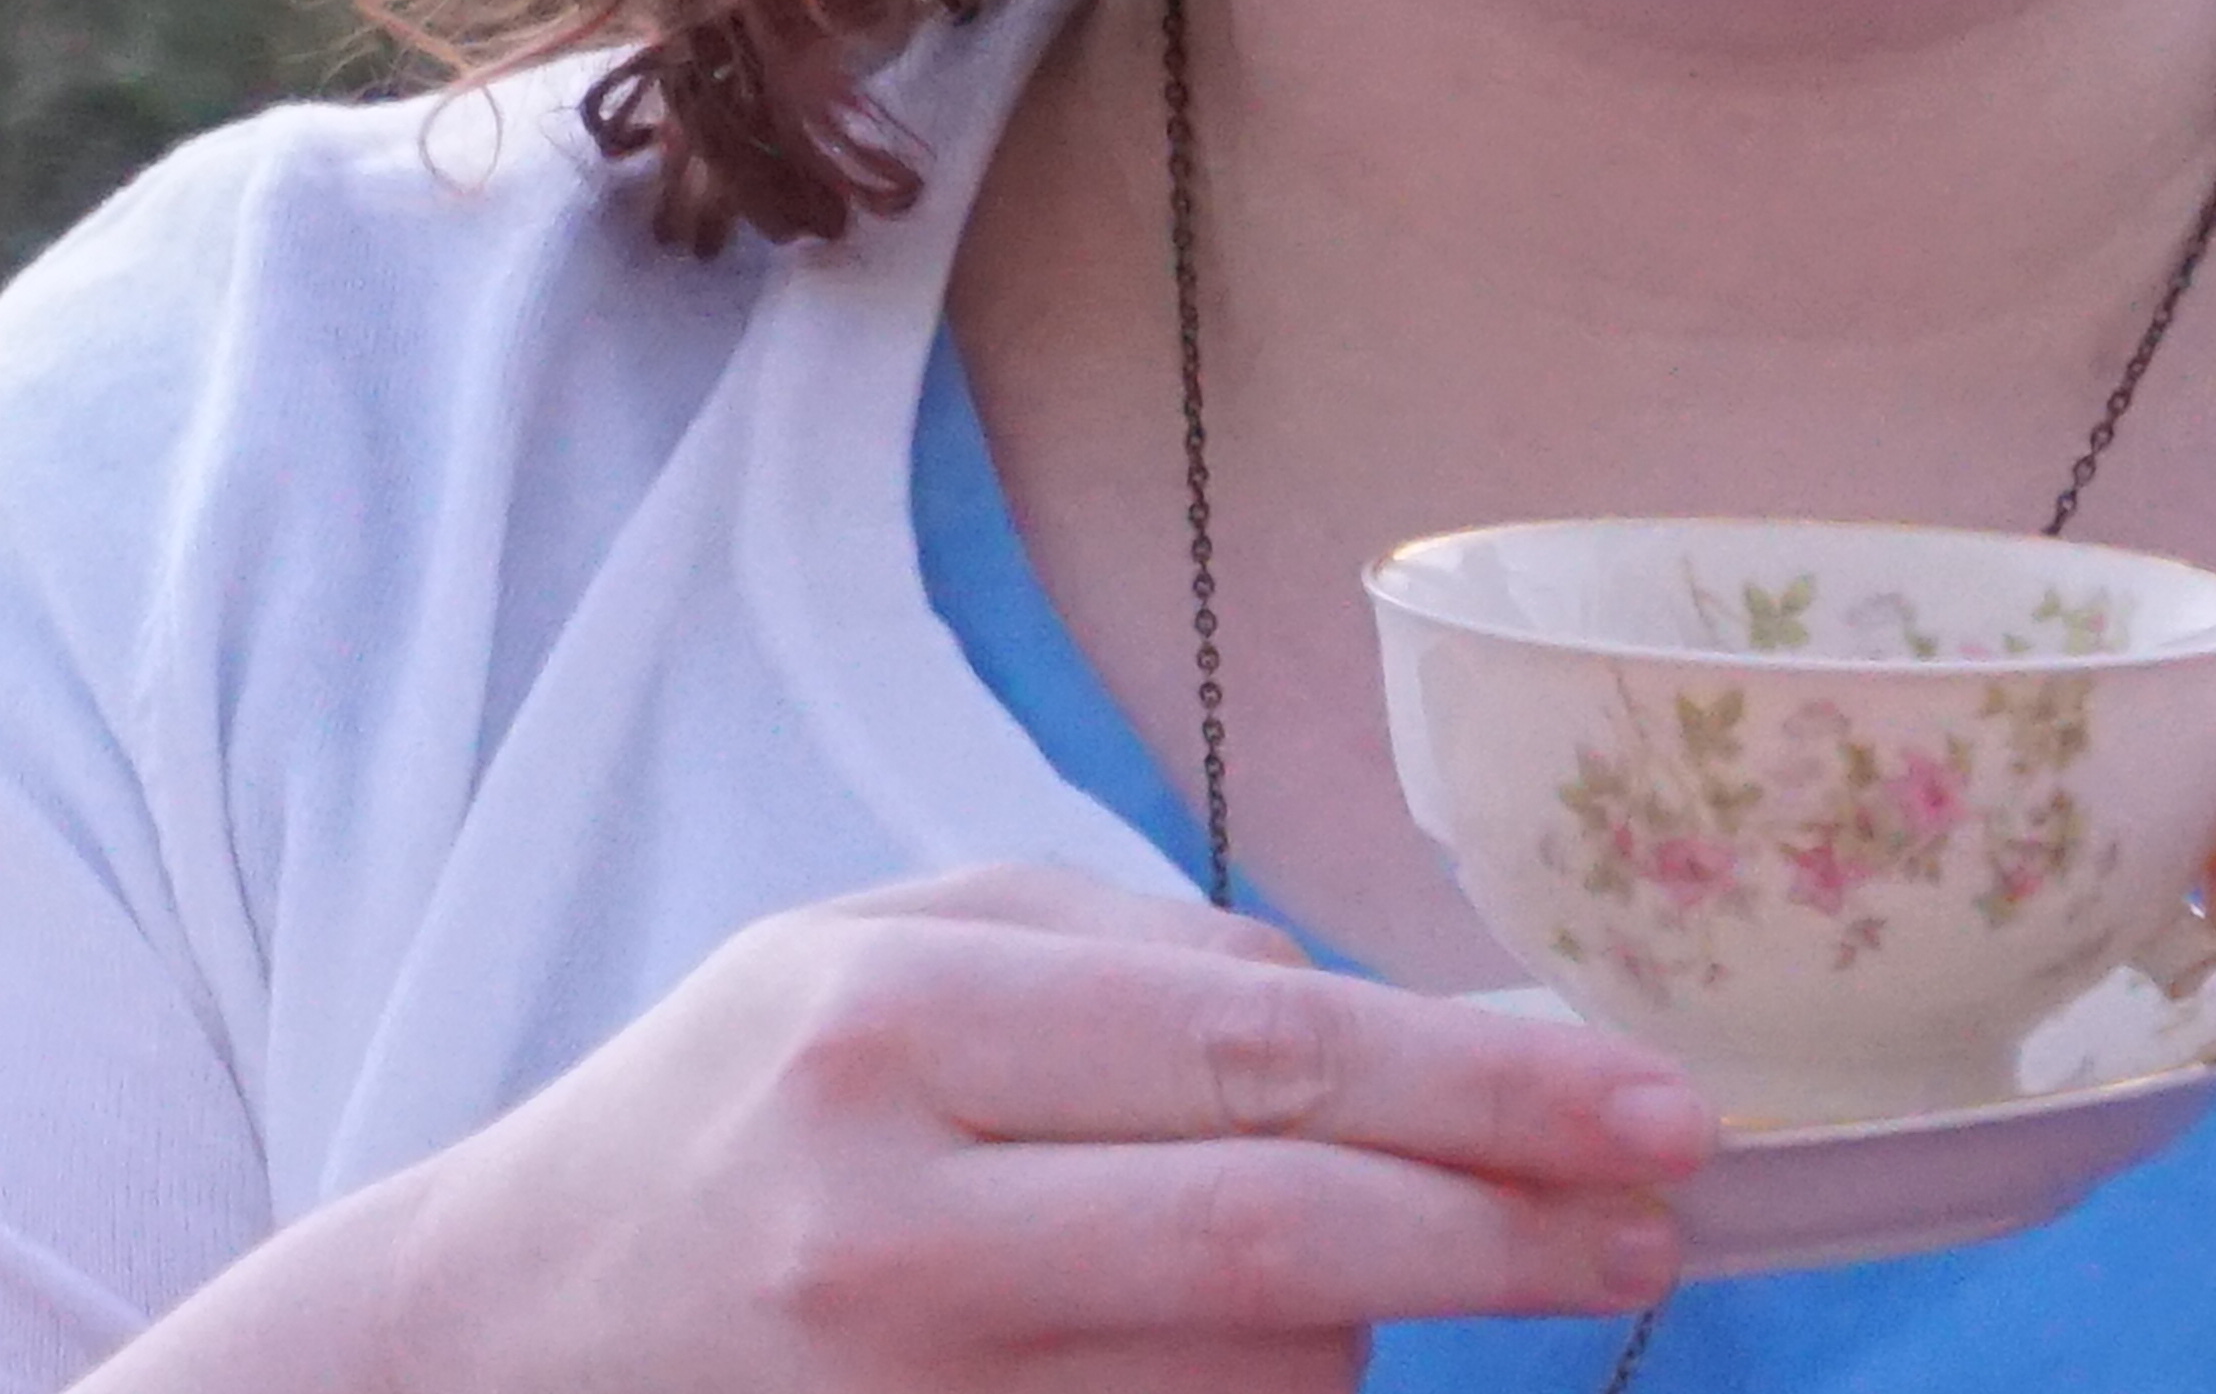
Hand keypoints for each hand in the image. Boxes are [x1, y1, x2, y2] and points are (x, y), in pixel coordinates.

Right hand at [99, 866, 1704, 1393]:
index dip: (1489, 1089)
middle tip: (1659, 1223)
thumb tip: (1400, 1013)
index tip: (1656, 1109)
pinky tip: (1282, 1358)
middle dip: (1509, 1234)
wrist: (477, 1340)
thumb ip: (1144, 951)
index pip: (1266, 1055)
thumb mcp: (891, 945)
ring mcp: (898, 1392)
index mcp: (894, 1024)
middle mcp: (888, 1221)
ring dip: (1372, 1333)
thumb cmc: (727, 1111)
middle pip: (1283, 1238)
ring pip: (1254, 1379)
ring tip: (1391, 1276)